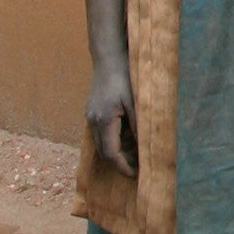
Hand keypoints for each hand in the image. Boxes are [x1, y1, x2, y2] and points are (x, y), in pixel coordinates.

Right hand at [86, 58, 137, 174]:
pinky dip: (112, 141)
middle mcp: (92, 122)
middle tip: (137, 167)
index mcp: (104, 121)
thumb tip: (143, 147)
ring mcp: (90, 116)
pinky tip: (126, 137)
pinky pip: (100, 134)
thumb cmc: (124, 78)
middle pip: (103, 152)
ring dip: (115, 152)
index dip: (122, 167)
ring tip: (134, 153)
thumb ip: (137, 126)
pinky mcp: (91, 112)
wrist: (108, 58)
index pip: (111, 154)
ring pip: (100, 144)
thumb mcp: (135, 102)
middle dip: (119, 163)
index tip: (135, 174)